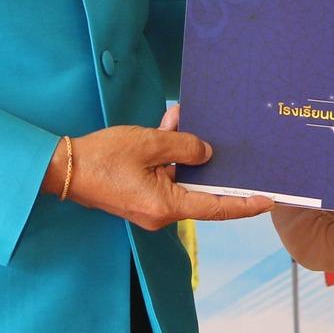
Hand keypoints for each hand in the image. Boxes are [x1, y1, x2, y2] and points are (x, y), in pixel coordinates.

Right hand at [53, 103, 272, 229]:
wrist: (64, 168)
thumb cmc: (103, 158)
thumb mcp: (148, 144)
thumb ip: (184, 147)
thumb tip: (207, 154)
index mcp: (166, 206)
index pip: (216, 208)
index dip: (245, 205)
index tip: (269, 201)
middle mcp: (162, 213)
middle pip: (201, 191)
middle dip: (213, 165)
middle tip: (237, 149)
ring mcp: (150, 206)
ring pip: (181, 179)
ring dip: (184, 151)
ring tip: (181, 120)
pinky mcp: (140, 196)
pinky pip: (165, 176)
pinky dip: (169, 155)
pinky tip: (169, 125)